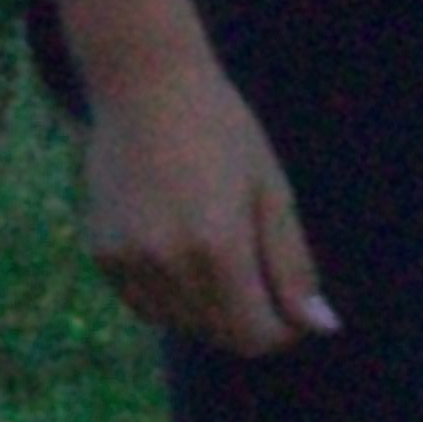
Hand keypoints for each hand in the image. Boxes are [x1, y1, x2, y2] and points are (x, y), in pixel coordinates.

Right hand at [79, 57, 338, 356]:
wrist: (142, 85)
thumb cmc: (220, 128)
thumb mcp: (272, 191)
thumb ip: (293, 266)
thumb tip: (320, 327)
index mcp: (218, 248)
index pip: (255, 336)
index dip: (283, 331)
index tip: (293, 308)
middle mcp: (168, 264)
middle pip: (219, 334)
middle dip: (249, 322)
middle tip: (260, 277)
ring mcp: (128, 261)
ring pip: (181, 323)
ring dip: (209, 311)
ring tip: (218, 255)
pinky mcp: (102, 253)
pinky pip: (145, 305)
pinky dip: (170, 297)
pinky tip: (180, 249)